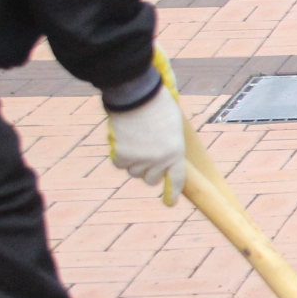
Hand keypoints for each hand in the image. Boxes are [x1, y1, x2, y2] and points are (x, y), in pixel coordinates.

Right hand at [106, 87, 186, 204]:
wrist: (138, 94)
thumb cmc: (158, 105)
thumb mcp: (173, 126)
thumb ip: (169, 145)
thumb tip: (162, 158)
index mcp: (176, 152)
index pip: (177, 178)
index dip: (173, 191)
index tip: (170, 202)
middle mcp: (160, 161)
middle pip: (151, 179)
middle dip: (148, 169)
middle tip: (145, 153)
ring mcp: (141, 160)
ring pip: (133, 172)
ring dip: (133, 161)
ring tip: (136, 140)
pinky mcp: (123, 156)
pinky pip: (119, 164)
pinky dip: (119, 154)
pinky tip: (124, 139)